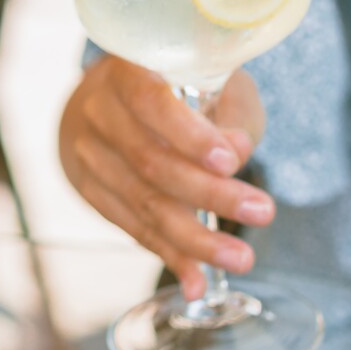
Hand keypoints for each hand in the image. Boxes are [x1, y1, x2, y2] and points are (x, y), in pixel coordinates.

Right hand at [58, 56, 274, 299]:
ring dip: (195, 238)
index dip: (189, 134)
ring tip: (240, 258)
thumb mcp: (209, 78)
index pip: (151, 102)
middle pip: (151, 161)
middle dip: (210, 193)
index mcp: (126, 68)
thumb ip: (226, 113)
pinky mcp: (91, 191)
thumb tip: (237, 153)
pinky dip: (169, 255)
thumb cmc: (174, 84)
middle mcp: (98, 110)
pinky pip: (133, 229)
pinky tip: (197, 280)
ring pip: (143, 203)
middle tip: (262, 212)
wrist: (105, 98)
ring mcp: (88, 154)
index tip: (230, 161)